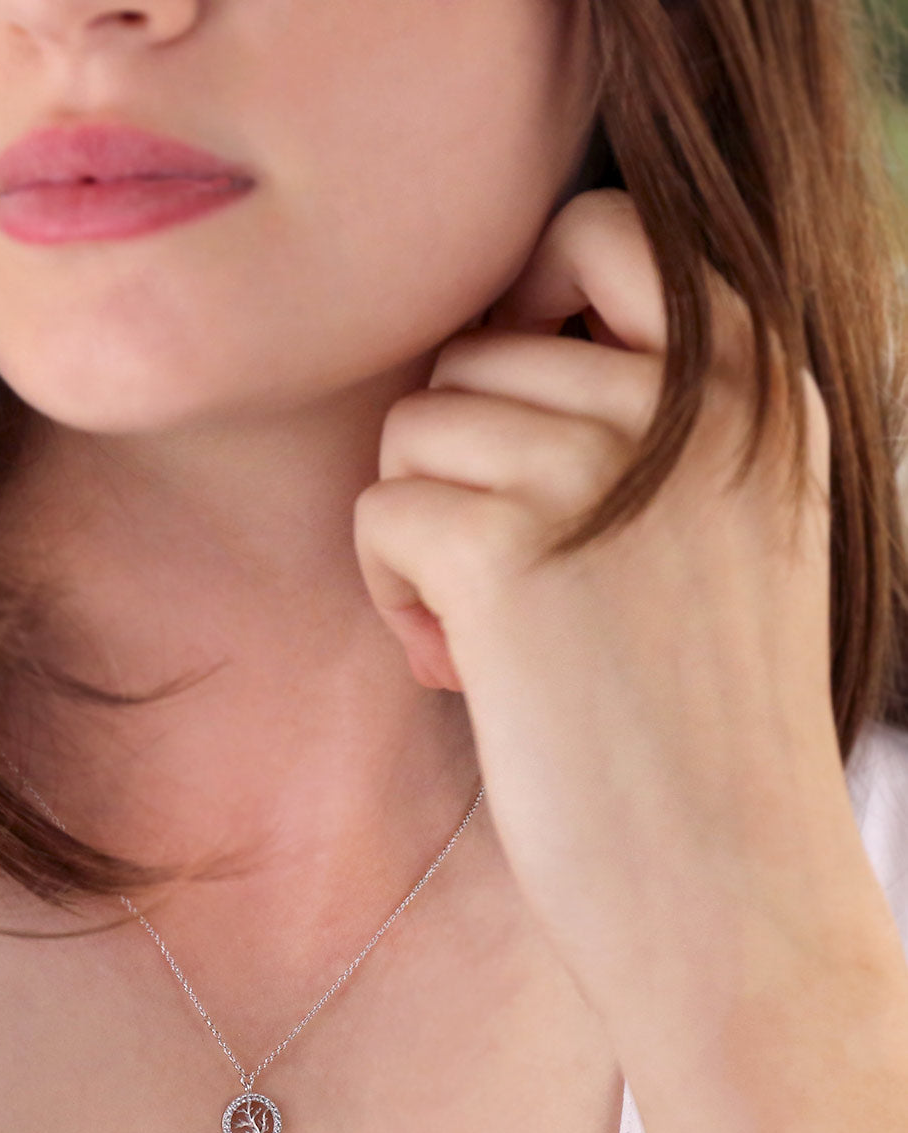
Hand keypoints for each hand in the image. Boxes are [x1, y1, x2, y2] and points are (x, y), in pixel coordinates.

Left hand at [352, 187, 848, 1025]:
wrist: (726, 892)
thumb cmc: (701, 726)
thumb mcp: (722, 535)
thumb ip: (641, 425)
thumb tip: (472, 359)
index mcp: (762, 389)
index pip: (604, 229)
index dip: (525, 294)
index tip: (511, 402)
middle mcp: (691, 404)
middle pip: (472, 353)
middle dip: (463, 463)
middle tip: (509, 581)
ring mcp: (598, 470)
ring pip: (414, 428)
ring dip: (422, 530)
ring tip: (487, 633)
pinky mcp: (505, 551)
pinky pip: (382, 509)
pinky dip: (393, 590)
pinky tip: (457, 666)